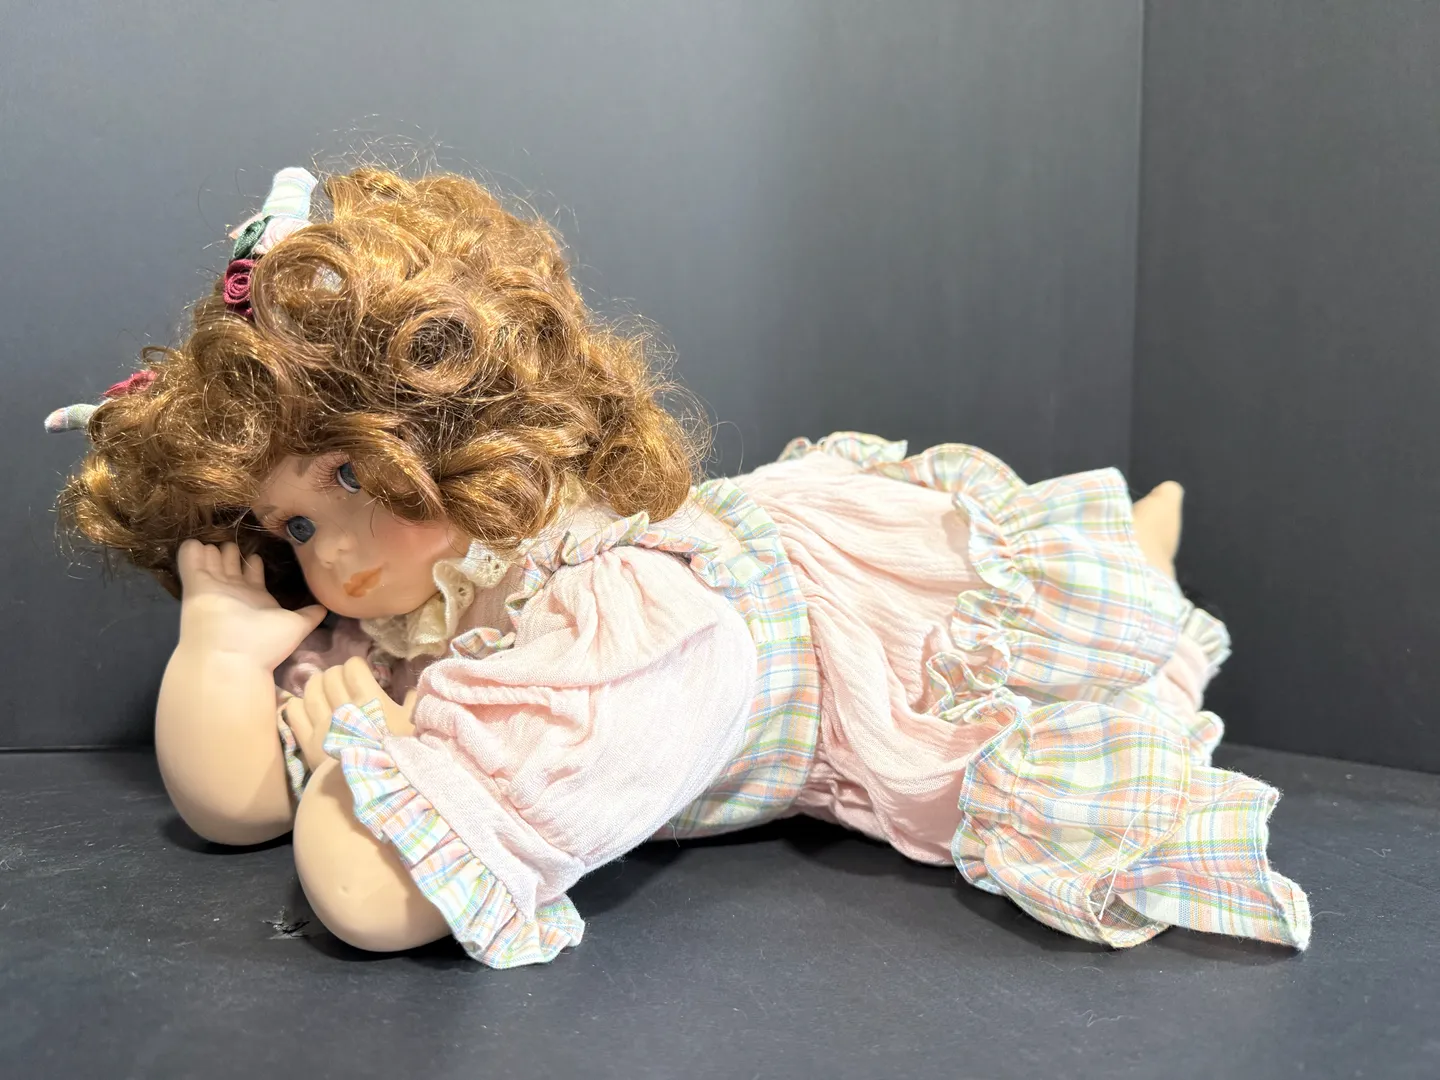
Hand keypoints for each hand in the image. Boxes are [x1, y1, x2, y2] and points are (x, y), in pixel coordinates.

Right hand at [176, 539, 326, 669]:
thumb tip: (326, 608)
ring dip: (213, 550)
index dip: (254, 563)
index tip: (257, 552)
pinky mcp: (195, 584)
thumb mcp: (297, 625)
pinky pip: (191, 561)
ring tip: (213, 535)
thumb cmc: (266, 642)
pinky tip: (192, 539)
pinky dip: (191, 551)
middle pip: (231, 566)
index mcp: (256, 598)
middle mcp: (234, 592)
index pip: (253, 575)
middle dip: (232, 552)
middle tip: (234, 537)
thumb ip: (310, 614)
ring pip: (211, 562)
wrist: (232, 657)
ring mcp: (213, 587)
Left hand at [284, 656, 417, 771]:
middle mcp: (342, 706)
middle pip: (330, 676)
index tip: (362, 672)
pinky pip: (294, 711)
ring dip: (316, 685)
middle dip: (336, 673)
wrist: (373, 794)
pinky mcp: (308, 742)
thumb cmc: (399, 759)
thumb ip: (414, 704)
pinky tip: (305, 706)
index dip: (356, 666)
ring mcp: (322, 724)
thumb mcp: (415, 728)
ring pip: (310, 690)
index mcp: (370, 699)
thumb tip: (413, 689)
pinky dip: (298, 704)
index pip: (353, 667)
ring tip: (323, 690)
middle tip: (343, 682)